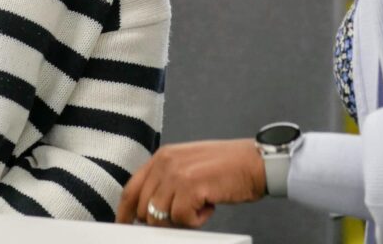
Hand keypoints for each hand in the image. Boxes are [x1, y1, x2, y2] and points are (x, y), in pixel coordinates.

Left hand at [117, 139, 265, 227]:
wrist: (258, 163)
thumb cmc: (229, 167)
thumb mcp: (189, 166)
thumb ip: (167, 181)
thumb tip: (149, 208)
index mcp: (161, 157)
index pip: (131, 189)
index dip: (126, 211)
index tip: (124, 224)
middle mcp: (165, 163)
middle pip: (144, 207)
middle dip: (163, 219)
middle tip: (187, 213)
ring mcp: (176, 174)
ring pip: (161, 216)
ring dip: (182, 219)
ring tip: (202, 205)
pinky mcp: (190, 187)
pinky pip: (182, 219)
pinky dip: (197, 220)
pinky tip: (210, 206)